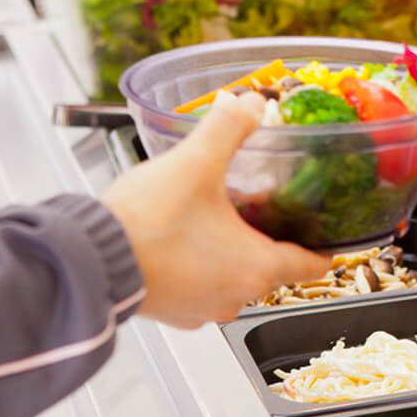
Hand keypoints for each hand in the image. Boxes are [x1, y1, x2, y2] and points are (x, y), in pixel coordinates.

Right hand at [102, 93, 330, 326]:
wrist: (85, 261)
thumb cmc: (145, 225)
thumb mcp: (196, 163)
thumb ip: (228, 129)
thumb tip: (248, 104)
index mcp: (256, 269)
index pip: (309, 265)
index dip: (323, 248)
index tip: (330, 239)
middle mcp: (233, 298)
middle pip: (270, 269)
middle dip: (268, 239)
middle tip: (264, 210)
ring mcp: (200, 310)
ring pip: (232, 280)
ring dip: (230, 254)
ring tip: (219, 220)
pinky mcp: (170, 312)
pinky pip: (198, 288)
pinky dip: (199, 267)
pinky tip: (182, 240)